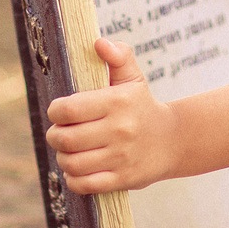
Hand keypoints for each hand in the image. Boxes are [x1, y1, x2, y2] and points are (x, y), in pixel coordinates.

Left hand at [44, 39, 178, 194]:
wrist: (173, 141)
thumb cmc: (142, 106)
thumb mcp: (133, 78)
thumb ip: (118, 56)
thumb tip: (98, 43)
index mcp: (117, 101)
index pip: (68, 109)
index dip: (55, 111)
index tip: (59, 112)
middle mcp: (120, 129)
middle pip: (65, 138)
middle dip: (55, 136)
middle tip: (59, 134)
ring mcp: (122, 157)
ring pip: (72, 163)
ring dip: (63, 158)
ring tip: (68, 152)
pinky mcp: (123, 179)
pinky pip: (85, 184)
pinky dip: (74, 179)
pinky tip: (77, 170)